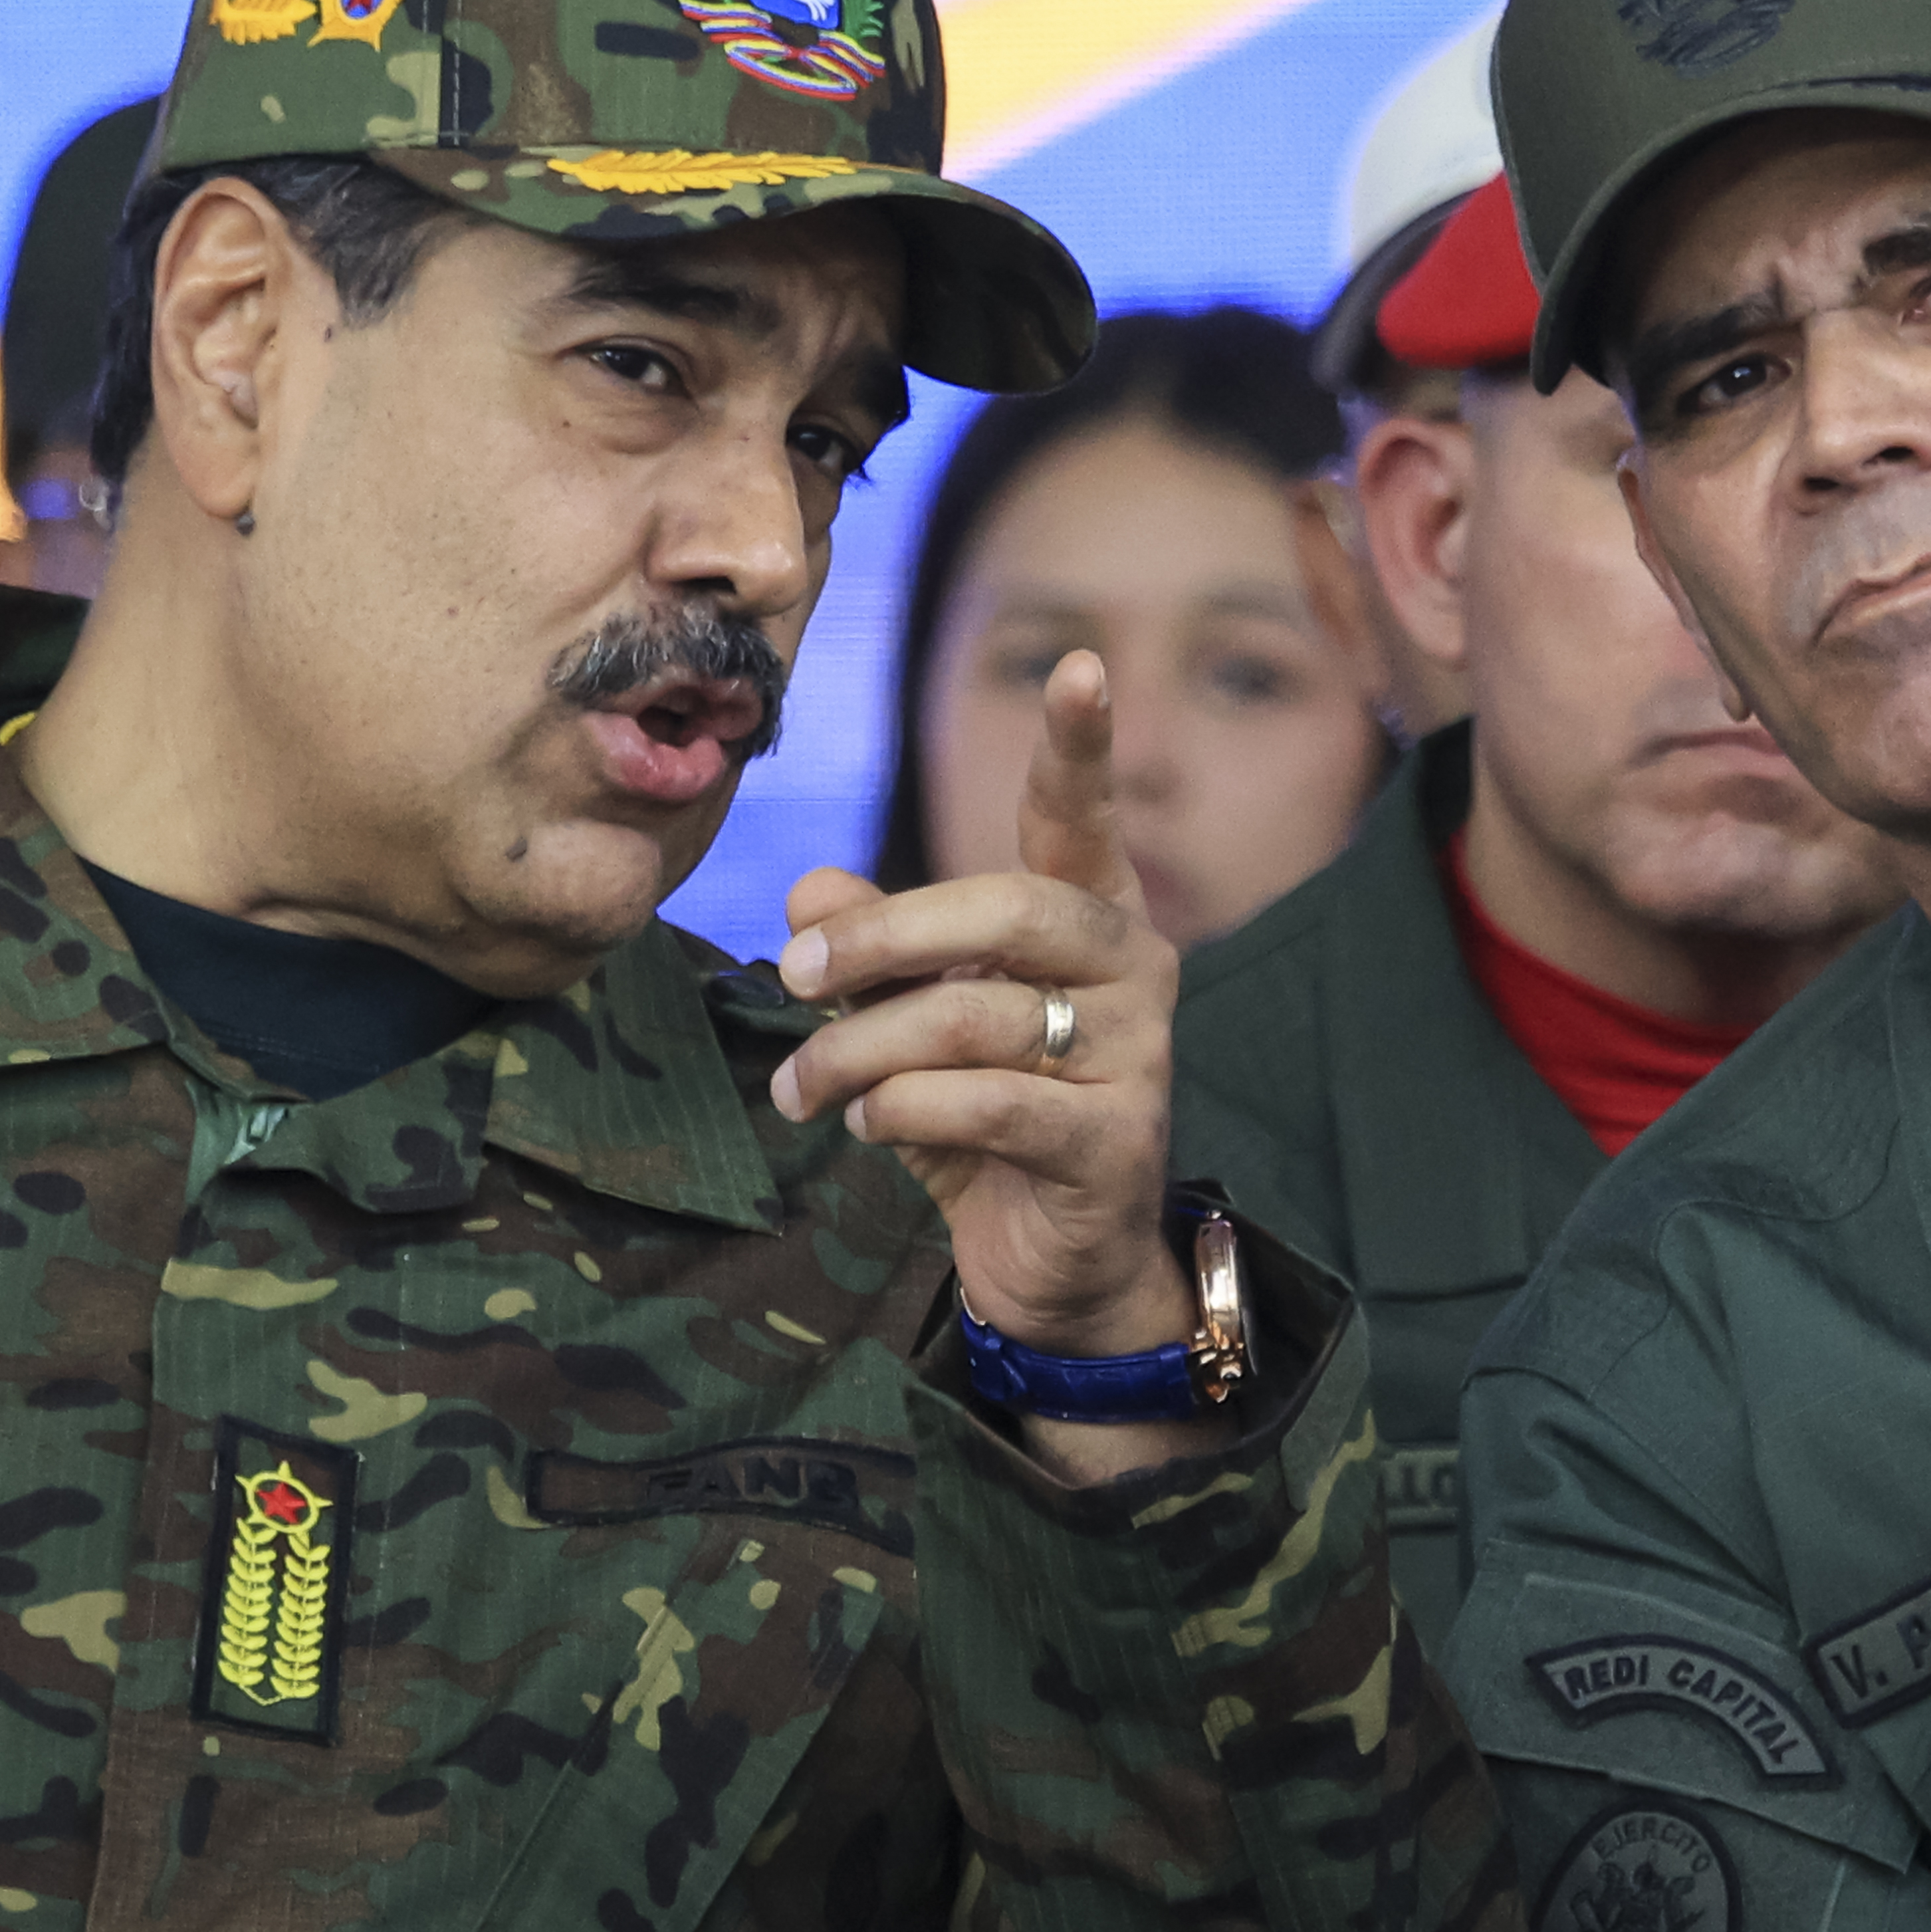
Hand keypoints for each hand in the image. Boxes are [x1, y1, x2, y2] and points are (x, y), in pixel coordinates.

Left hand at [769, 654, 1209, 1467]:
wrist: (1056, 1267)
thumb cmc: (986, 1119)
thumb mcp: (913, 1022)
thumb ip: (873, 947)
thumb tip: (809, 886)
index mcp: (1088, 919)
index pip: (1082, 819)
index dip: (1082, 746)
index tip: (1082, 664)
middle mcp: (1129, 971)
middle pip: (1009, 909)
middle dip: (885, 934)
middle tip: (795, 972)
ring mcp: (1135, 1058)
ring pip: (976, 1016)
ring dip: (861, 1050)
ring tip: (802, 1089)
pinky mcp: (1114, 1143)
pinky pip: (992, 1101)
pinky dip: (905, 1109)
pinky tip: (867, 1126)